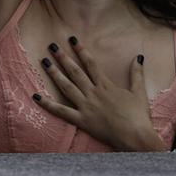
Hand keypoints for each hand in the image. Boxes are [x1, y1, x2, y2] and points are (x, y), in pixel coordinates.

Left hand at [34, 42, 164, 150]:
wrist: (136, 137)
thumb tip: (139, 57)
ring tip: (43, 62)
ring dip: (54, 74)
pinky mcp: (81, 120)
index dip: (81, 50)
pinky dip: (48, 104)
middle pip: (75, 72)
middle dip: (63, 58)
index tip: (72, 39)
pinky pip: (61, 111)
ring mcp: (85, 106)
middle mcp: (93, 93)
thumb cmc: (139, 116)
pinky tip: (36, 96)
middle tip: (51, 46)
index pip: (90, 64)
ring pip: (66, 87)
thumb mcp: (139, 92)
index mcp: (106, 86)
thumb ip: (137, 74)